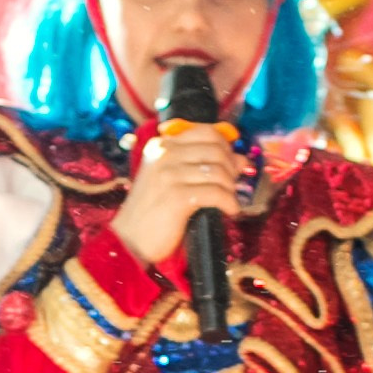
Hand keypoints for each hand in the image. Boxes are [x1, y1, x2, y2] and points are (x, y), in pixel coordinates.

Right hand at [113, 123, 243, 271]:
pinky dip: (229, 202)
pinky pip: (216, 193)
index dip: (227, 147)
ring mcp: (169, 174)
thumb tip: (242, 159)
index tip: (232, 164)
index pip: (206, 132)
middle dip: (232, 168)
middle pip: (216, 150)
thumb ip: (201, 165)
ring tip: (228, 201)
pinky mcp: (177, 197)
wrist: (129, 240)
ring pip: (218, 171)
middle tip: (232, 186)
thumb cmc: (153, 211)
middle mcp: (164, 154)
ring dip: (231, 188)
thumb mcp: (172, 179)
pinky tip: (229, 210)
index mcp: (161, 146)